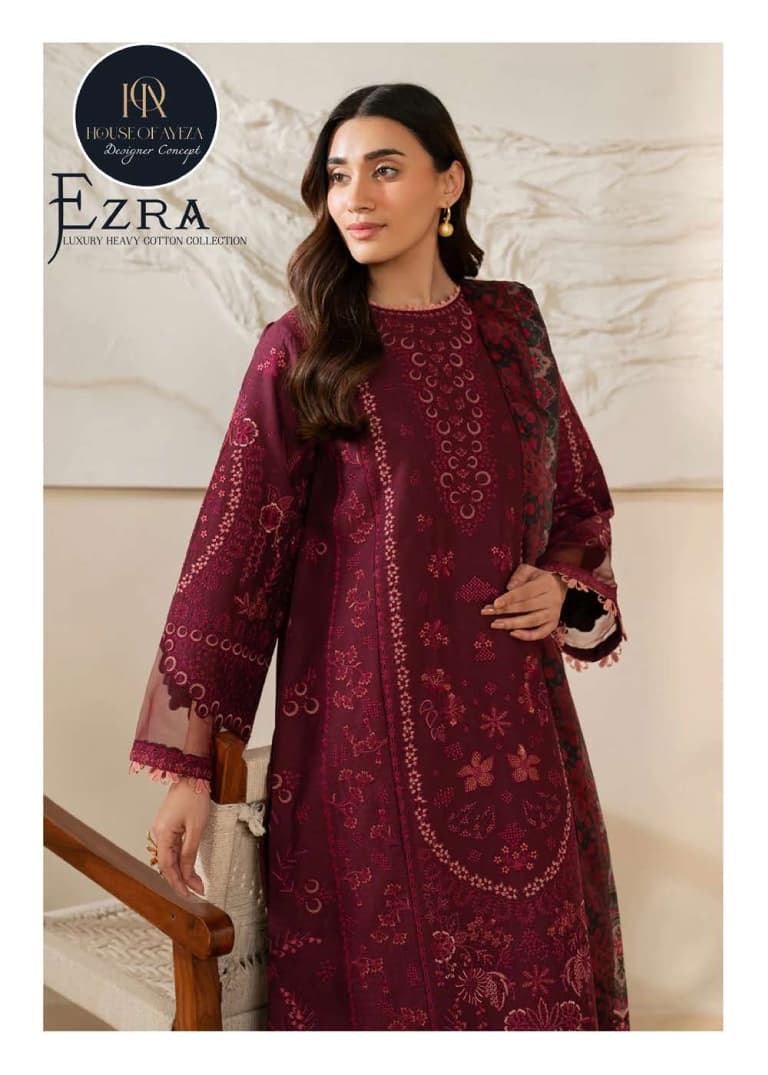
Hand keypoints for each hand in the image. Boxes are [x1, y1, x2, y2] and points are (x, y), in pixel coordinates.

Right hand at [149, 781, 210, 897]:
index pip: (167, 866)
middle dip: (180, 880)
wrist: (192, 775)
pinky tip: (188, 867)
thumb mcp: (196, 828)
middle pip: (167, 864)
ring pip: (169, 857)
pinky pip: (172, 848)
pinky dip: (180, 860)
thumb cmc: (194, 797)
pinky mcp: (169, 826)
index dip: (178, 883)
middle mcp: (159, 833)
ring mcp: (162, 829)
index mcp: (163, 834)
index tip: (189, 895)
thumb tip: (189, 874)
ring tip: (195, 884)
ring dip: (181, 871)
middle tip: (195, 892)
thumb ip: (190, 852)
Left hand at [480, 562, 568, 640]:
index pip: (525, 592)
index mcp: (545, 584)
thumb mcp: (529, 570)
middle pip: (526, 607)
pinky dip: (527, 636)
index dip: (510, 598)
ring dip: (512, 624)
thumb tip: (509, 588)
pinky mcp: (553, 625)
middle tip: (487, 612)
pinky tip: (512, 634)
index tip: (495, 603)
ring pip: (532, 621)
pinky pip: (540, 633)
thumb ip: (519, 576)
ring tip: (495, 624)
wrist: (559, 587)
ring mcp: (553, 614)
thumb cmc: (538, 578)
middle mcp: (552, 600)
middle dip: (505, 611)